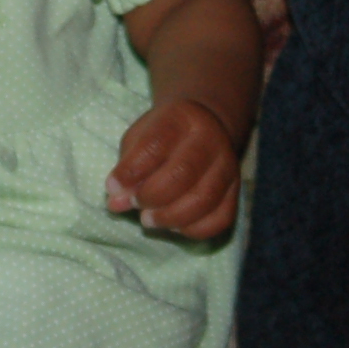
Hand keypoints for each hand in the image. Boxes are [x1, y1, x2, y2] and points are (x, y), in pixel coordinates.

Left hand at [104, 97, 240, 237]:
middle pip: (182, 173)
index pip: (155, 145)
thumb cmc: (163, 135)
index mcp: (181, 118)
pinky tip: (174, 225)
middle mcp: (210, 139)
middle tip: (135, 204)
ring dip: (170, 217)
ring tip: (149, 219)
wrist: (205, 127)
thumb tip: (115, 203)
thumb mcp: (139, 140)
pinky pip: (220, 219)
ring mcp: (227, 166)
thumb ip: (127, 168)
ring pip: (203, 199)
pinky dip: (193, 229)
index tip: (112, 187)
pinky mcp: (236, 191)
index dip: (131, 171)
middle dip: (152, 196)